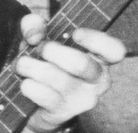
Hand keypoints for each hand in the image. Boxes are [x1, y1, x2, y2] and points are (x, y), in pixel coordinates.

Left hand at [15, 14, 125, 132]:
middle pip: (80, 64)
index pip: (114, 50)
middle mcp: (97, 79)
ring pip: (56, 77)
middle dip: (52, 51)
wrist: (35, 99)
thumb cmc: (44, 60)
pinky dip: (28, 84)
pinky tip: (26, 81)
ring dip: (31, 66)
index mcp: (99, 57)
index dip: (96, 40)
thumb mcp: (39, 37)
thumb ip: (35, 25)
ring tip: (23, 64)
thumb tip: (34, 35)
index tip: (75, 33)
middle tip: (40, 48)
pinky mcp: (64, 111)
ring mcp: (82, 98)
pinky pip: (43, 95)